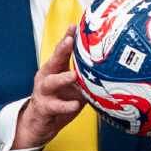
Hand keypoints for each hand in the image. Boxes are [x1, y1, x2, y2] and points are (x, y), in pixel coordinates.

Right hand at [13, 28, 88, 149]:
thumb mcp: (74, 87)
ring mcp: (43, 92)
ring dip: (62, 78)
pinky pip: (55, 106)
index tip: (74, 26)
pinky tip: (74, 104)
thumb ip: (85, 77)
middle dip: (62, 49)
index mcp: (55, 69)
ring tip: (73, 75)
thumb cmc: (59, 101)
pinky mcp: (44, 107)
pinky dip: (65, 105)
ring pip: (51, 82)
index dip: (67, 38)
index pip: (61, 50)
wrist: (40, 124)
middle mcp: (47, 77)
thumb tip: (109, 69)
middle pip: (54, 60)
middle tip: (70, 41)